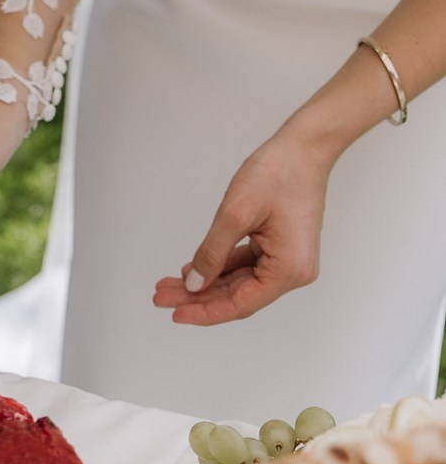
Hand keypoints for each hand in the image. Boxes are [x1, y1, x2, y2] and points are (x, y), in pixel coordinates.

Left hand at [152, 131, 332, 324]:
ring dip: (205, 283)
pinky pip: (245, 266)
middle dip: (198, 297)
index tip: (176, 314)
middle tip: (161, 296)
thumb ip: (212, 252)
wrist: (302, 149)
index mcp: (289, 270)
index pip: (241, 303)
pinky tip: (193, 268)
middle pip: (237, 295)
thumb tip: (194, 283)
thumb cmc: (278, 175)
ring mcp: (287, 260)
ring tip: (169, 285)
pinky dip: (219, 267)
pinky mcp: (279, 247)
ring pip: (238, 282)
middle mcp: (292, 271)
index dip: (205, 311)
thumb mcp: (235, 214)